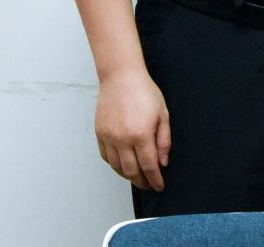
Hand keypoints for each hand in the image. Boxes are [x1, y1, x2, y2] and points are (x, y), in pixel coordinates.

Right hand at [95, 68, 171, 190]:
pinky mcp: (100, 134)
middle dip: (142, 182)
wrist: (121, 76)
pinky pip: (106, 157)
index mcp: (141, 134)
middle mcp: (123, 139)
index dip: (155, 180)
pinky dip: (115, 165)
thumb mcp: (162, 114)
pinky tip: (122, 165)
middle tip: (149, 185)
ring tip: (137, 177)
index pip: (149, 166)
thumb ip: (164, 140)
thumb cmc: (143, 91)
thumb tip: (163, 162)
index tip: (159, 186)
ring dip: (128, 176)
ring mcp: (109, 137)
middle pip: (132, 171)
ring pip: (117, 167)